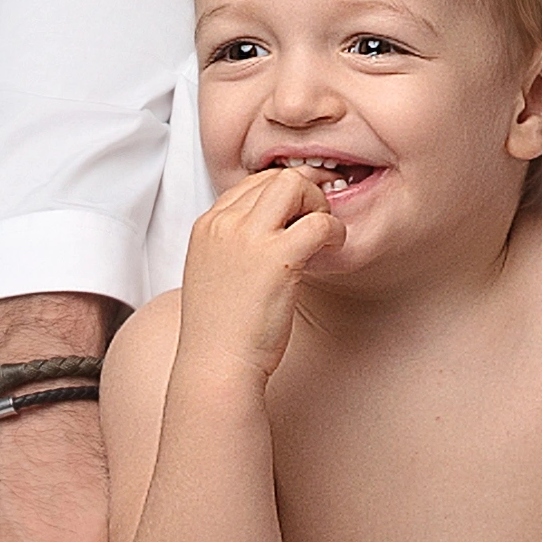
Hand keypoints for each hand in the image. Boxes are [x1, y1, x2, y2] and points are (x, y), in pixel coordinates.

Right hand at [180, 164, 343, 373]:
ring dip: (319, 205)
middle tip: (316, 223)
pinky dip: (335, 231)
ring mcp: (247, 238)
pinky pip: (320, 222)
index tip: (298, 217)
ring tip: (322, 237)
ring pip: (295, 186)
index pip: (250, 183)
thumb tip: (271, 231)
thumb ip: (235, 246)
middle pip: (275, 177)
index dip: (281, 196)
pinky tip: (332, 249)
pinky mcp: (277, 258)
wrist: (215, 364)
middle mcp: (223, 224)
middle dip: (304, 193)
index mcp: (206, 225)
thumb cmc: (221, 330)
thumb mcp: (215, 273)